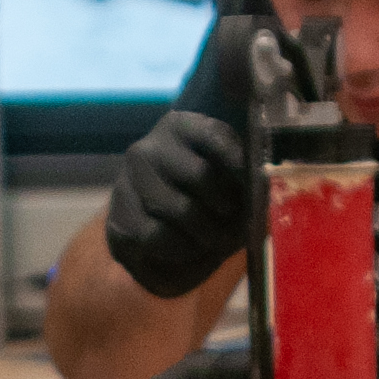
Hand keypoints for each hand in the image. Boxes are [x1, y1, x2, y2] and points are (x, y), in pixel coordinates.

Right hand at [101, 110, 253, 299]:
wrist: (153, 223)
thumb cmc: (201, 196)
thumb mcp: (223, 174)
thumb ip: (240, 176)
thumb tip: (261, 193)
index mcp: (179, 128)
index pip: (214, 136)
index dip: (239, 162)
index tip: (257, 187)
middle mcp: (147, 149)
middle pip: (200, 176)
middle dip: (228, 208)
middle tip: (242, 227)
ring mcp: (126, 183)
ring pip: (179, 210)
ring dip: (209, 233)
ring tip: (221, 243)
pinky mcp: (117, 219)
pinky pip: (157, 238)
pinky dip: (183, 250)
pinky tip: (192, 250)